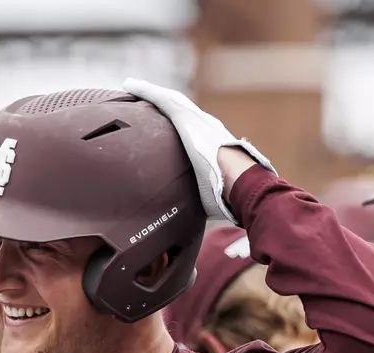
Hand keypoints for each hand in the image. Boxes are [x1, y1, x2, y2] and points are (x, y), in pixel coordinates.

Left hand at [122, 78, 273, 223]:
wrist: (243, 182)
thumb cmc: (236, 197)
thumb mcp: (223, 202)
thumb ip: (219, 211)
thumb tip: (230, 245)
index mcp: (215, 145)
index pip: (195, 130)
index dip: (181, 126)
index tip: (169, 128)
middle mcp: (207, 128)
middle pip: (181, 111)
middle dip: (164, 104)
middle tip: (145, 100)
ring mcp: (197, 121)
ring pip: (170, 102)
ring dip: (151, 94)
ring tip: (133, 87)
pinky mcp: (186, 118)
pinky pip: (162, 100)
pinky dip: (146, 91)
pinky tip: (130, 85)